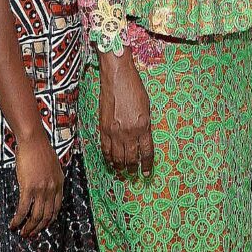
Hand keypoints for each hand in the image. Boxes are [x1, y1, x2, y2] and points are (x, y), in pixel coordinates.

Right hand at [10, 132, 63, 237]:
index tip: (43, 226)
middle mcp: (52, 189)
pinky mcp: (29, 188)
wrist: (34, 142)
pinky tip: (13, 224)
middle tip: (30, 234)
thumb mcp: (54, 167)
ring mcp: (41, 190)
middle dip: (38, 228)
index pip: (57, 209)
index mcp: (59, 184)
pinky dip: (18, 220)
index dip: (49, 220)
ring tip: (22, 233)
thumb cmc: (41, 151)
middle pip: (47, 216)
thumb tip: (47, 191)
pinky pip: (24, 210)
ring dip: (28, 228)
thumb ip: (52, 180)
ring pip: (36, 216)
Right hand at [99, 52, 153, 174]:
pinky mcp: (103, 128)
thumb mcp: (146, 107)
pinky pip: (105, 148)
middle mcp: (129, 132)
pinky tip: (111, 162)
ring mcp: (114, 131)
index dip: (147, 164)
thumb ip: (145, 124)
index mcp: (143, 126)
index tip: (147, 172)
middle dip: (133, 168)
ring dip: (120, 166)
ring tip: (122, 172)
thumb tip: (143, 138)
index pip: (147, 152)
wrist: (117, 77)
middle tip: (134, 174)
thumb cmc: (134, 88)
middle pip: (131, 157)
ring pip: (117, 157)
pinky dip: (108, 158)